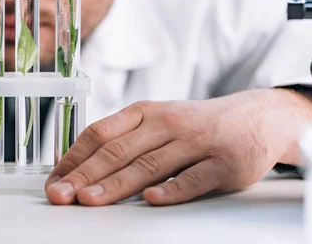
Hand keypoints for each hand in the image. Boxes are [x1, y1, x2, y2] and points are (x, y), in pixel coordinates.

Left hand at [45, 90, 303, 205]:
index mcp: (144, 112)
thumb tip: (75, 164)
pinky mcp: (224, 162)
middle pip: (117, 150)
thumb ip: (122, 139)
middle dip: (84, 174)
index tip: (54, 180)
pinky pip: (194, 178)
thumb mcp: (157, 121)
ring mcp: (195, 141)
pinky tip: (152, 200)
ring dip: (116, 184)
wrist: (257, 117)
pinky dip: (172, 189)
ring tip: (90, 199)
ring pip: (149, 164)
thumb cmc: (196, 124)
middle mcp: (165, 123)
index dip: (73, 158)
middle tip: (60, 194)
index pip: (100, 133)